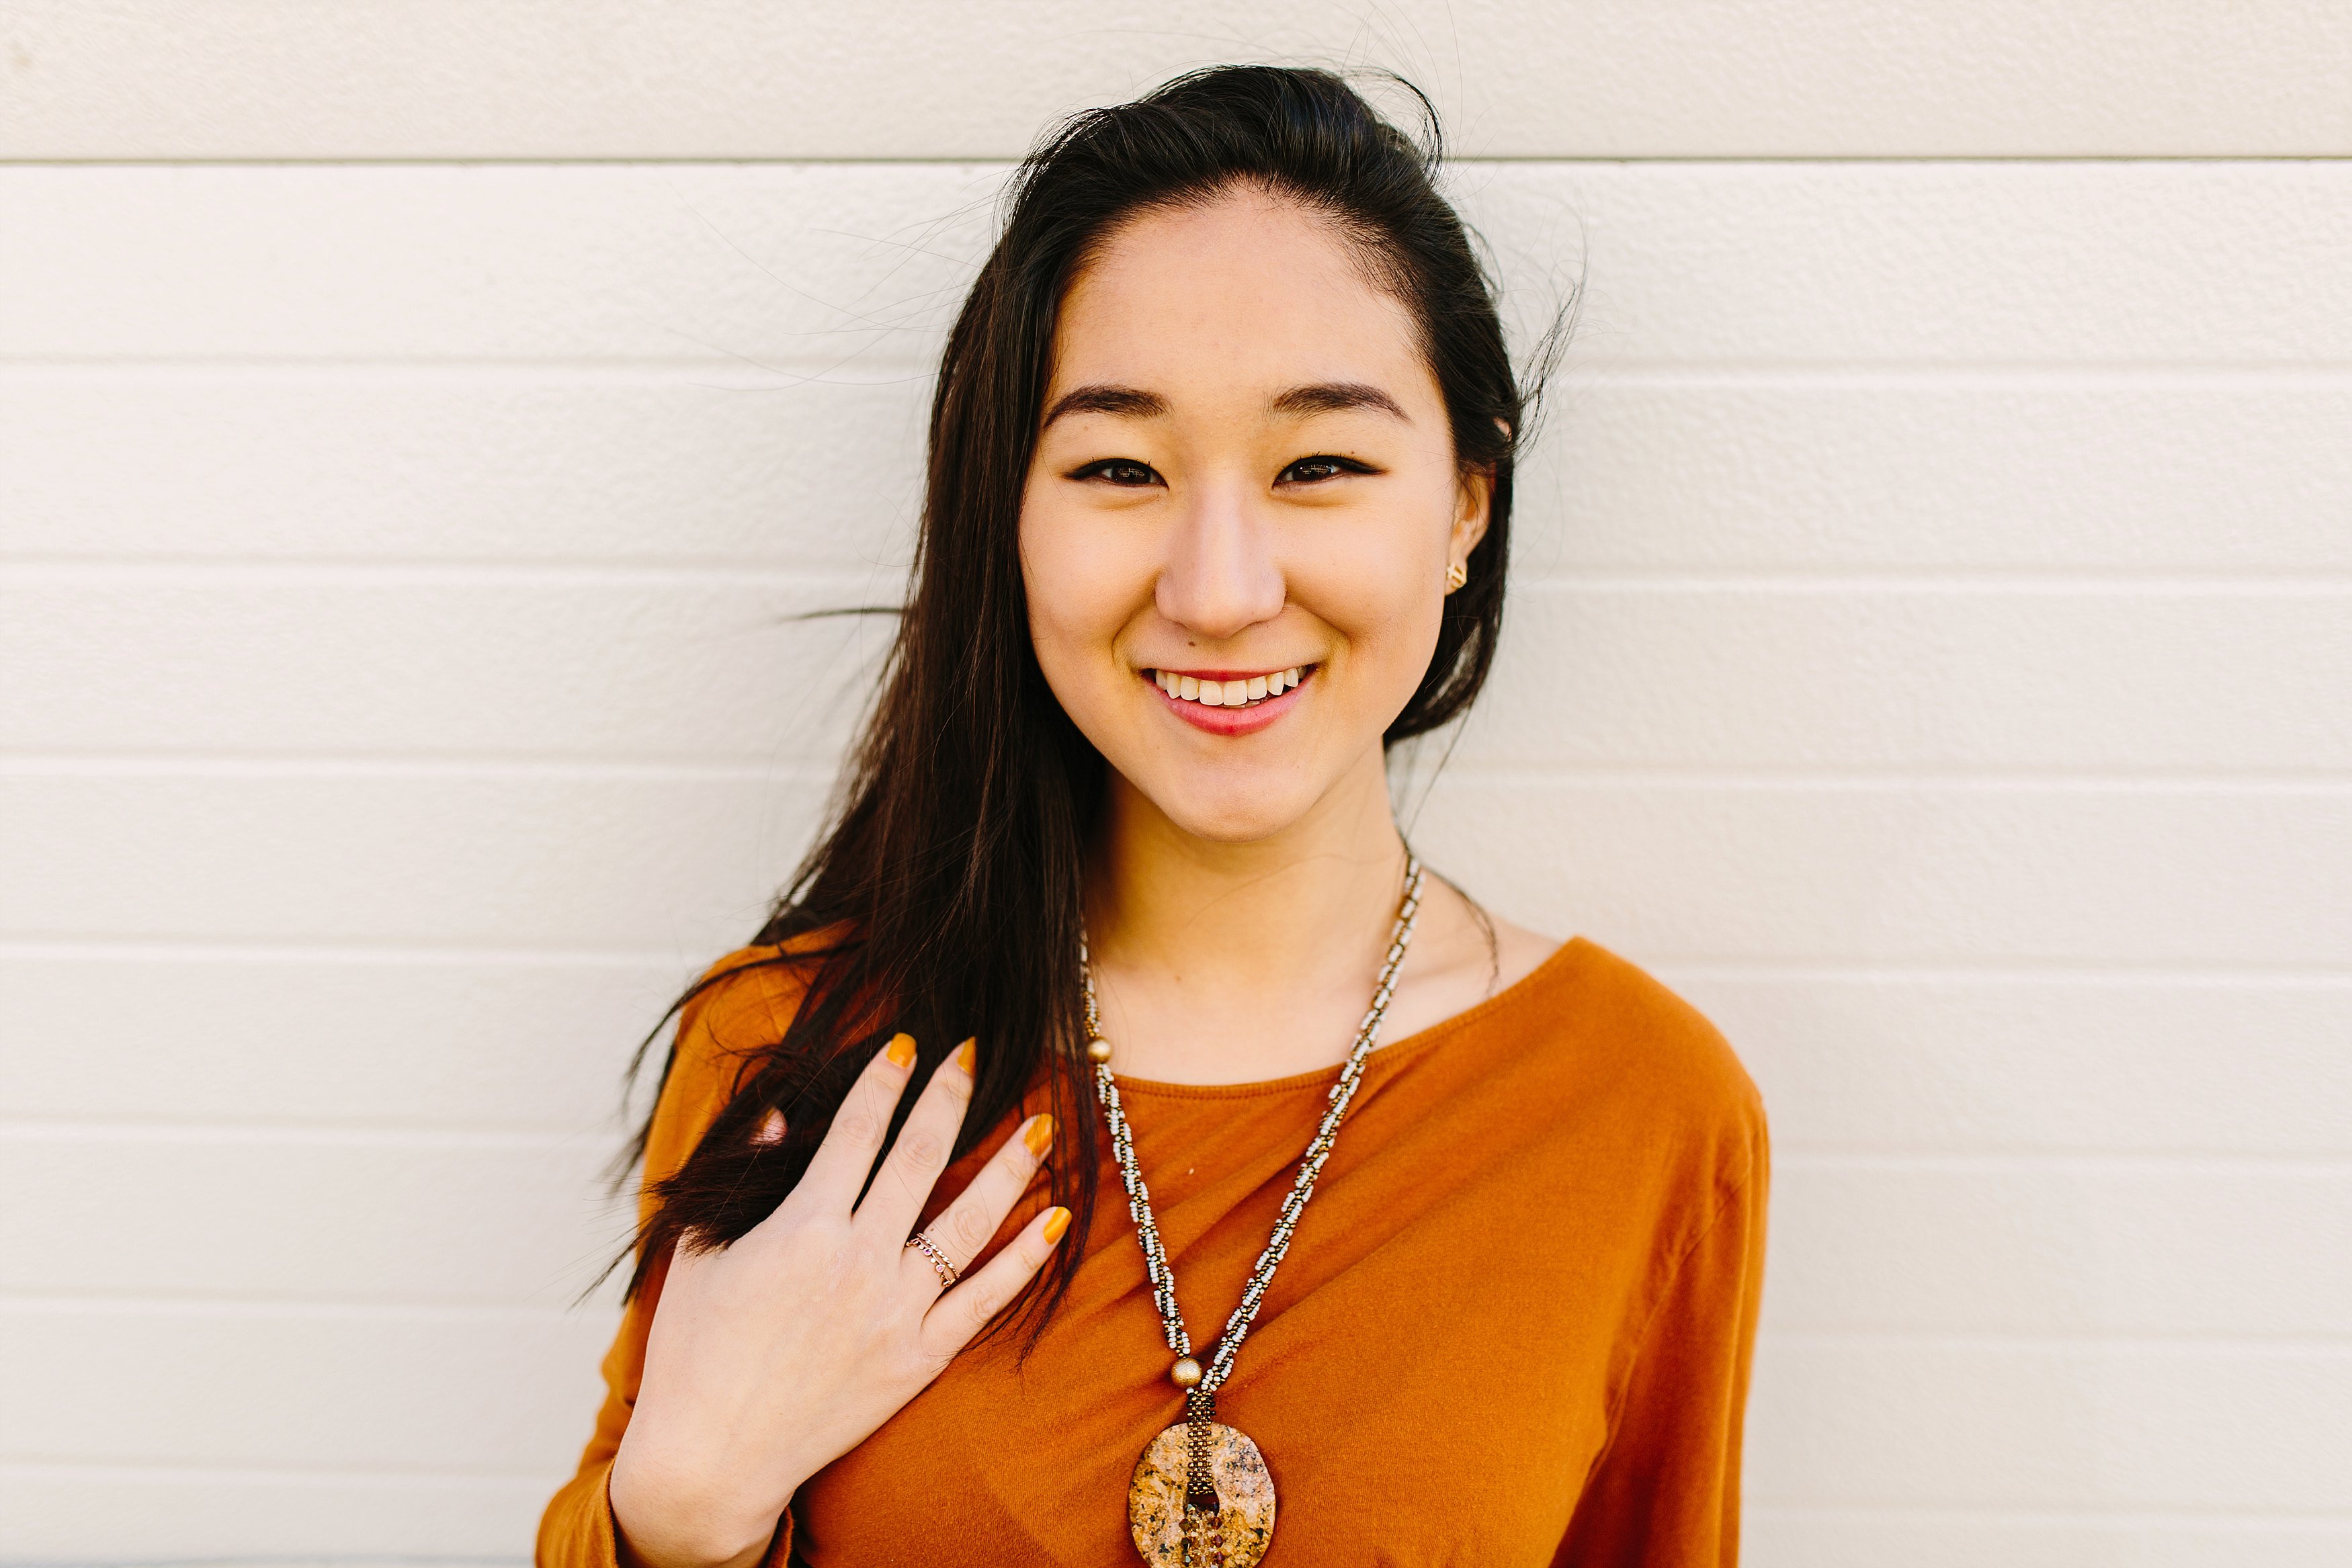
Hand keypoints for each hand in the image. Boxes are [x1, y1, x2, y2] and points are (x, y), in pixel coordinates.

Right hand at [609, 1034, 1064, 1567]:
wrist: (712, 1458)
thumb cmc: (692, 1354)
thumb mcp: (699, 1252)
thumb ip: (744, 1177)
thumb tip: (780, 1114)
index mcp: (801, 1228)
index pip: (855, 1131)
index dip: (883, 1080)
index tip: (905, 1042)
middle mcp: (858, 1261)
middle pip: (919, 1157)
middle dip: (949, 1096)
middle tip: (973, 1052)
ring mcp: (895, 1311)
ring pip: (969, 1222)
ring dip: (1008, 1168)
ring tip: (1041, 1126)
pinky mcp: (919, 1358)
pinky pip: (986, 1299)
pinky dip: (1025, 1259)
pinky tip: (1057, 1220)